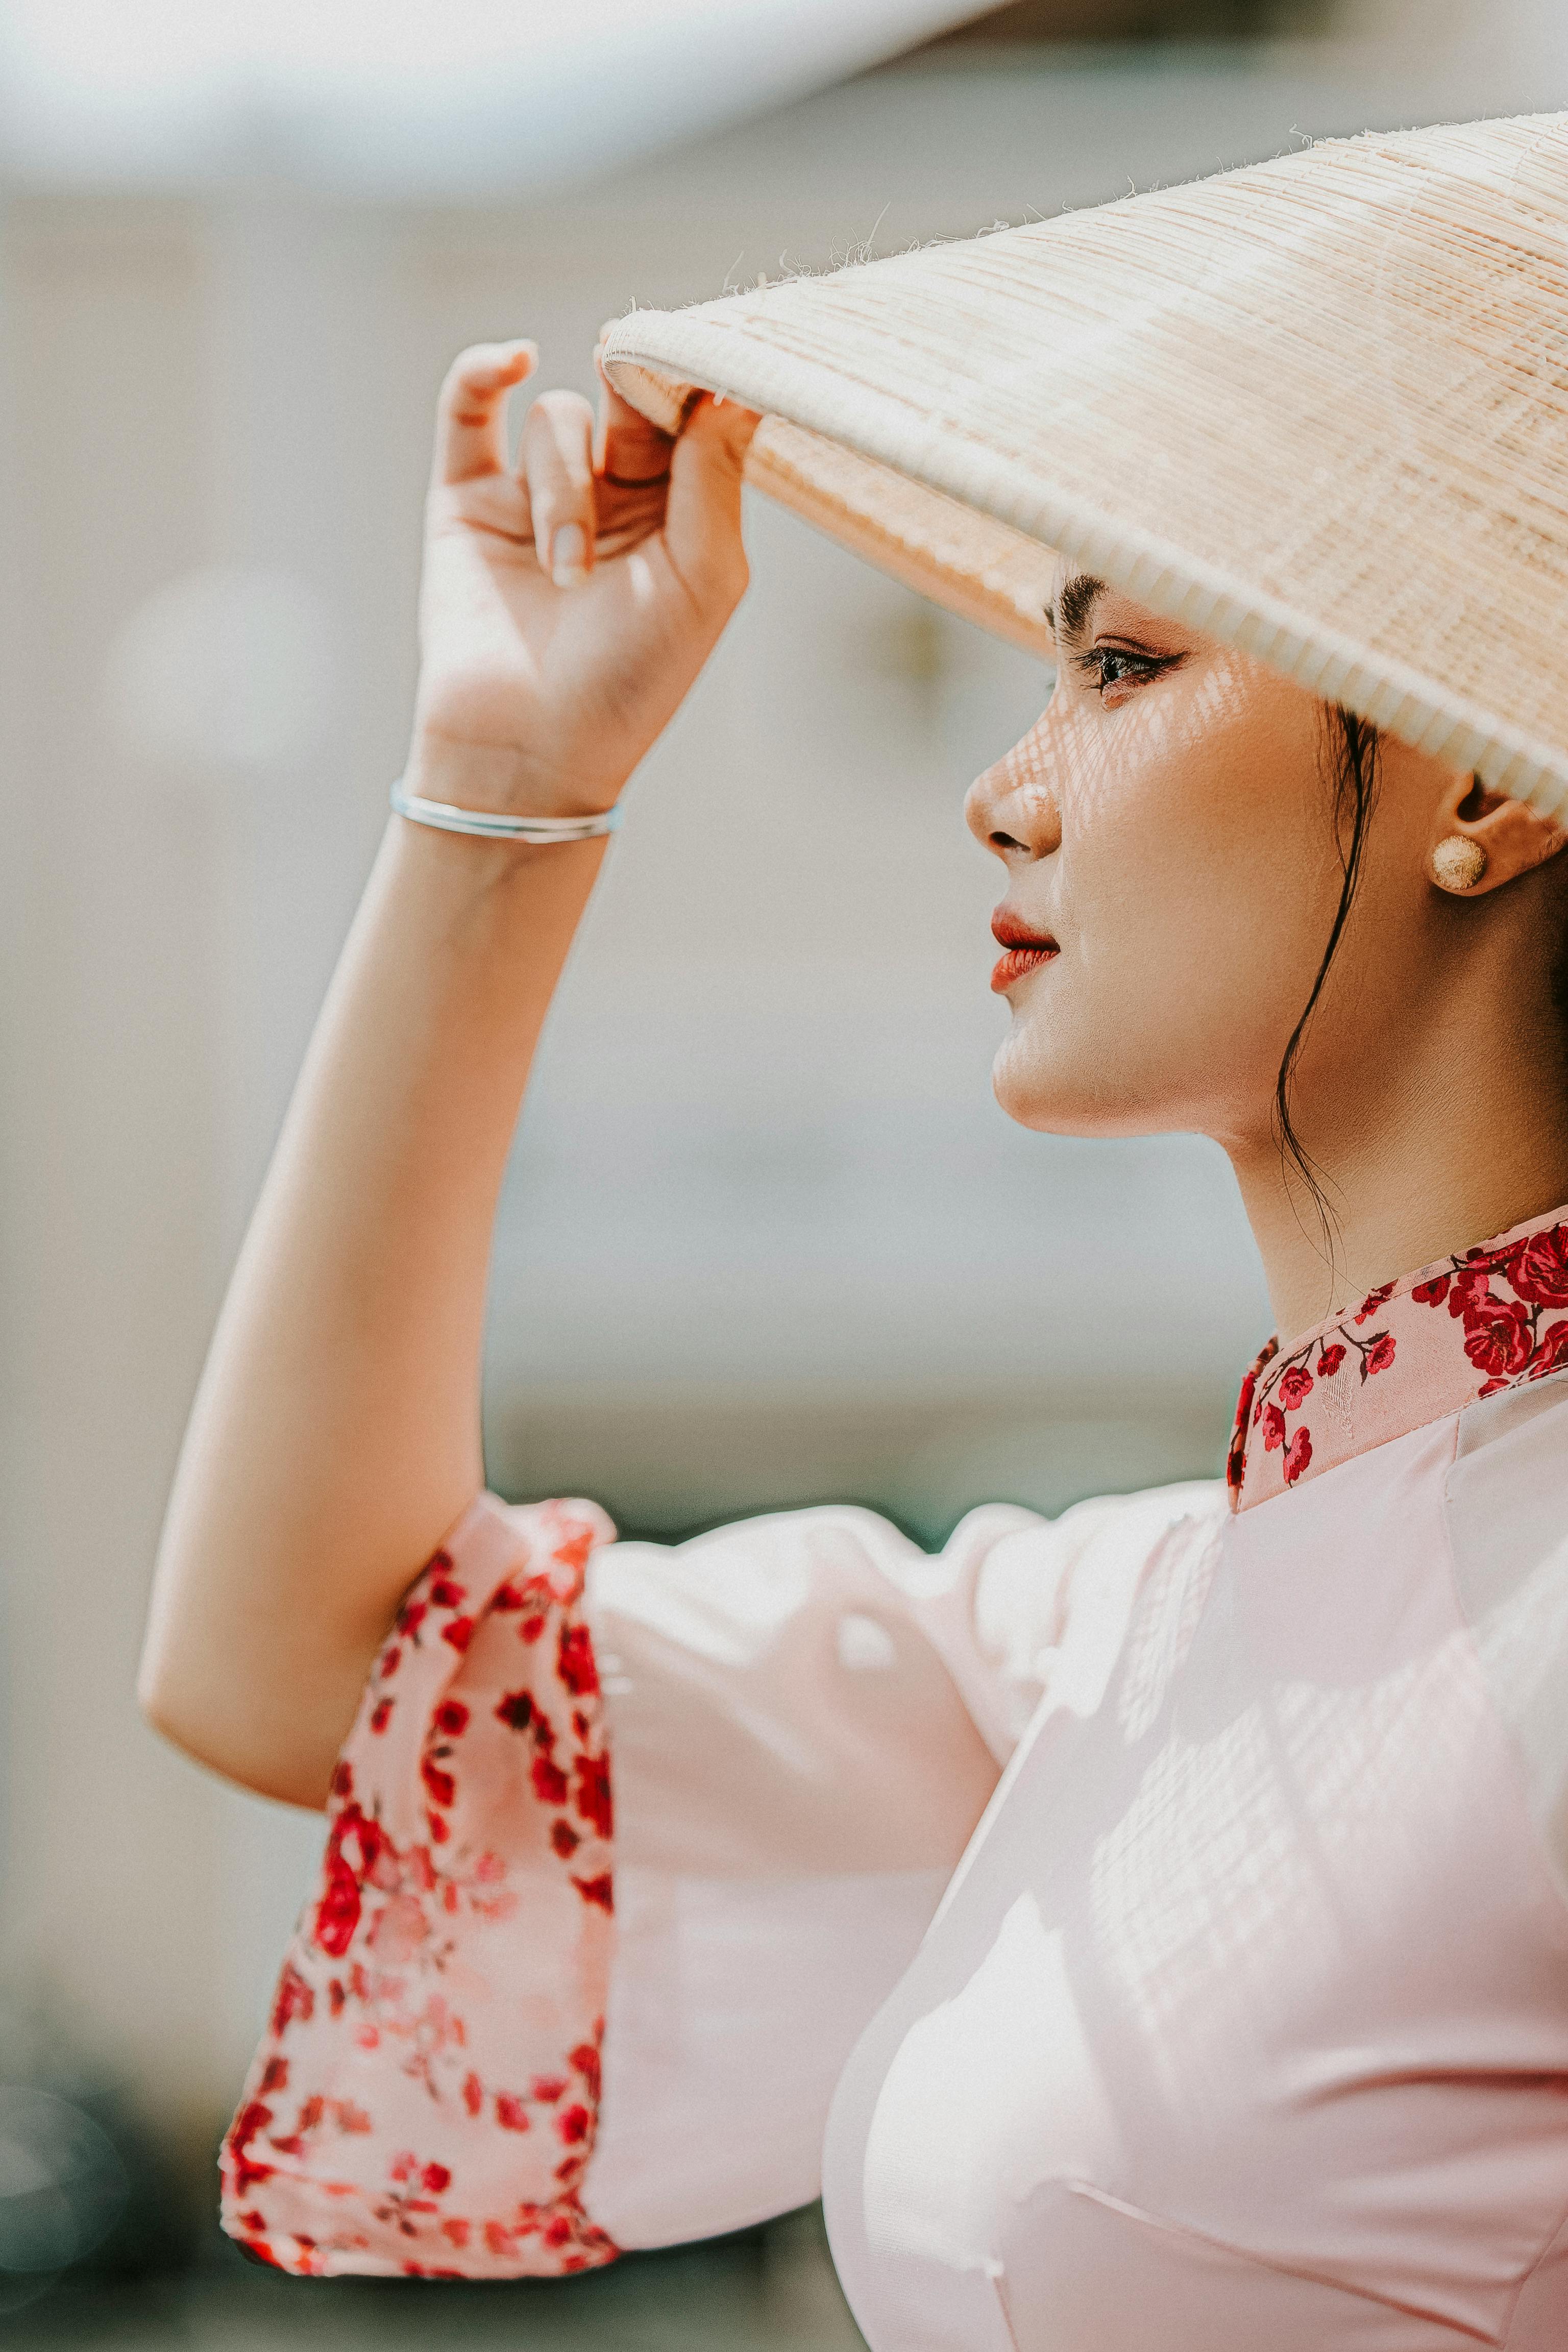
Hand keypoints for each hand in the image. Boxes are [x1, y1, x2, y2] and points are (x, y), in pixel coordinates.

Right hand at [407, 337, 758, 816]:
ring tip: (566, 574)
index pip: (692, 415)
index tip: (700, 355)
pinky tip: (513, 361)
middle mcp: (611, 496)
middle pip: (625, 396)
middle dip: (630, 394)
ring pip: (557, 422)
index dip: (693, 379)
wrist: (527, 749)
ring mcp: (536, 494)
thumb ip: (715, 480)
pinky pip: (469, 410)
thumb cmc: (628, 683)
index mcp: (679, 513)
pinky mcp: (467, 501)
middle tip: (631, 386)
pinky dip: (484, 373)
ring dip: (564, 489)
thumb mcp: (701, 580)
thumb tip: (733, 385)